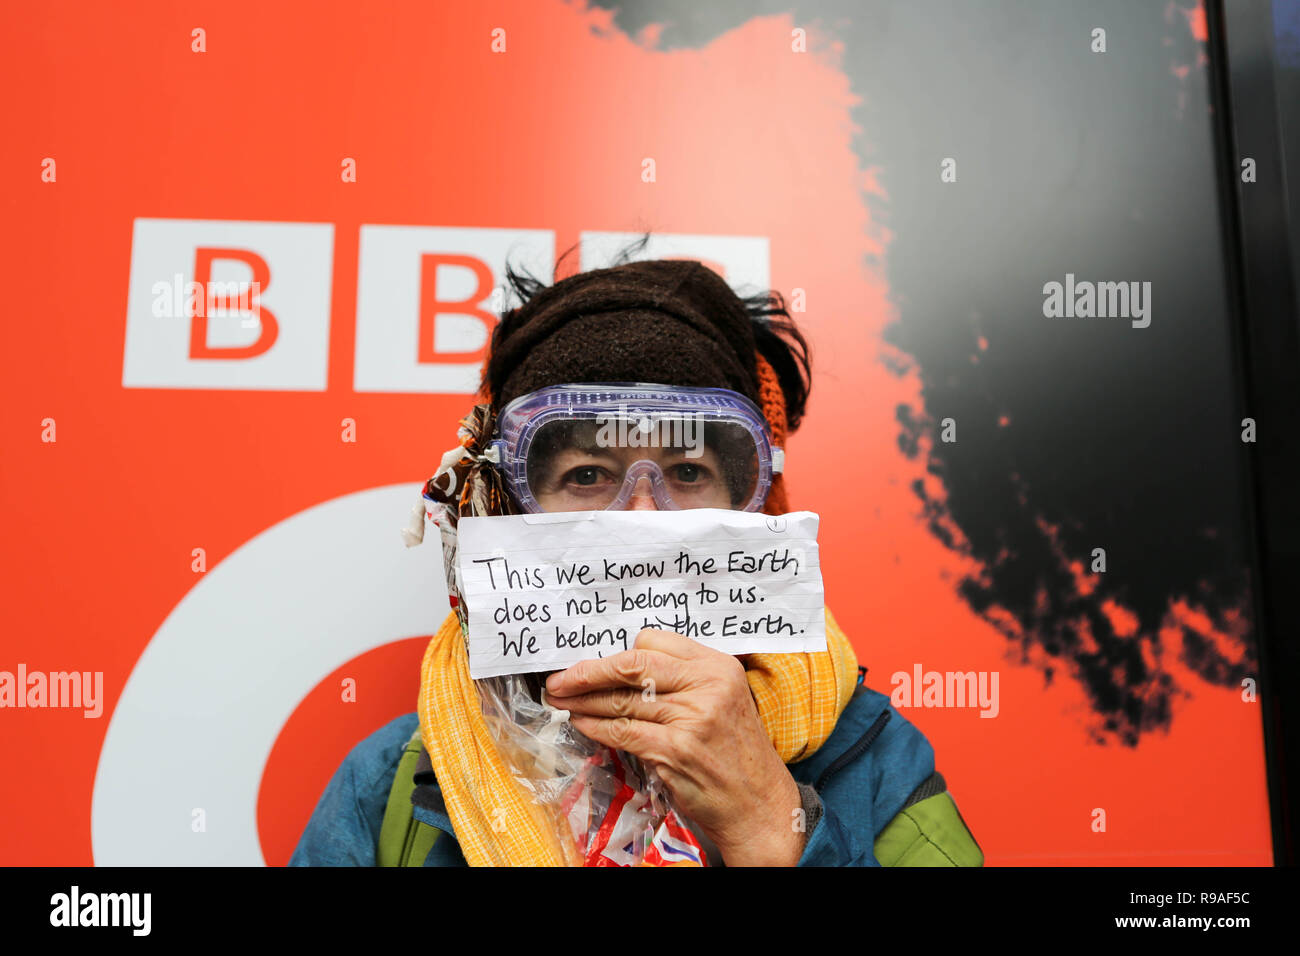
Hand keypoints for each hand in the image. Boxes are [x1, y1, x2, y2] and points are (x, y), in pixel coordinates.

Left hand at [544, 628, 805, 865]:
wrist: (759, 804)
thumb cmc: (735, 753)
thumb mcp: (722, 700)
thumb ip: (683, 680)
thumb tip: (623, 671)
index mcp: (717, 666)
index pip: (654, 640)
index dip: (619, 652)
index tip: (595, 662)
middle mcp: (706, 686)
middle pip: (633, 665)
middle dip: (588, 672)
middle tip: (560, 679)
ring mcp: (691, 718)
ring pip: (621, 700)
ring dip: (584, 701)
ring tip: (562, 700)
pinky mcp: (675, 750)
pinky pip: (622, 732)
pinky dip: (594, 727)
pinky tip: (580, 723)